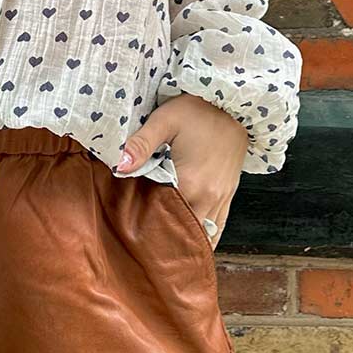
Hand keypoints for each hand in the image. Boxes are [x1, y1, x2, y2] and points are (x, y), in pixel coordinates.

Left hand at [118, 94, 249, 238]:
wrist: (233, 104)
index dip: (148, 227)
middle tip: (144, 246)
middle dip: (166, 239)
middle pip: (185, 231)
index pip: (165, 217)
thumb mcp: (165, 120)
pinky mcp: (228, 194)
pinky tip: (192, 242)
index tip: (132, 233)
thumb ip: (141, 144)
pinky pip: (219, 226)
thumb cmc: (197, 110)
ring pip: (204, 233)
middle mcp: (208, 196)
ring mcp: (221, 197)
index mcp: (190, 182)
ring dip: (186, 239)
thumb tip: (120, 166)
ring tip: (166, 247)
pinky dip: (206, 236)